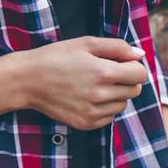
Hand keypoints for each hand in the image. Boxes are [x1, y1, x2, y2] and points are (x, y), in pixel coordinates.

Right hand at [13, 36, 147, 129]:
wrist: (27, 80)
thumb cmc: (56, 57)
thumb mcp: (86, 43)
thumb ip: (117, 47)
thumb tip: (139, 54)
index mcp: (103, 72)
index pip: (139, 74)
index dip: (134, 66)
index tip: (122, 62)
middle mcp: (100, 95)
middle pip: (134, 90)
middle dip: (127, 79)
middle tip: (108, 71)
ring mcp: (93, 113)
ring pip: (123, 105)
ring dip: (117, 94)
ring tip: (96, 84)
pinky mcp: (85, 124)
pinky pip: (109, 118)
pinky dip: (105, 108)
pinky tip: (89, 97)